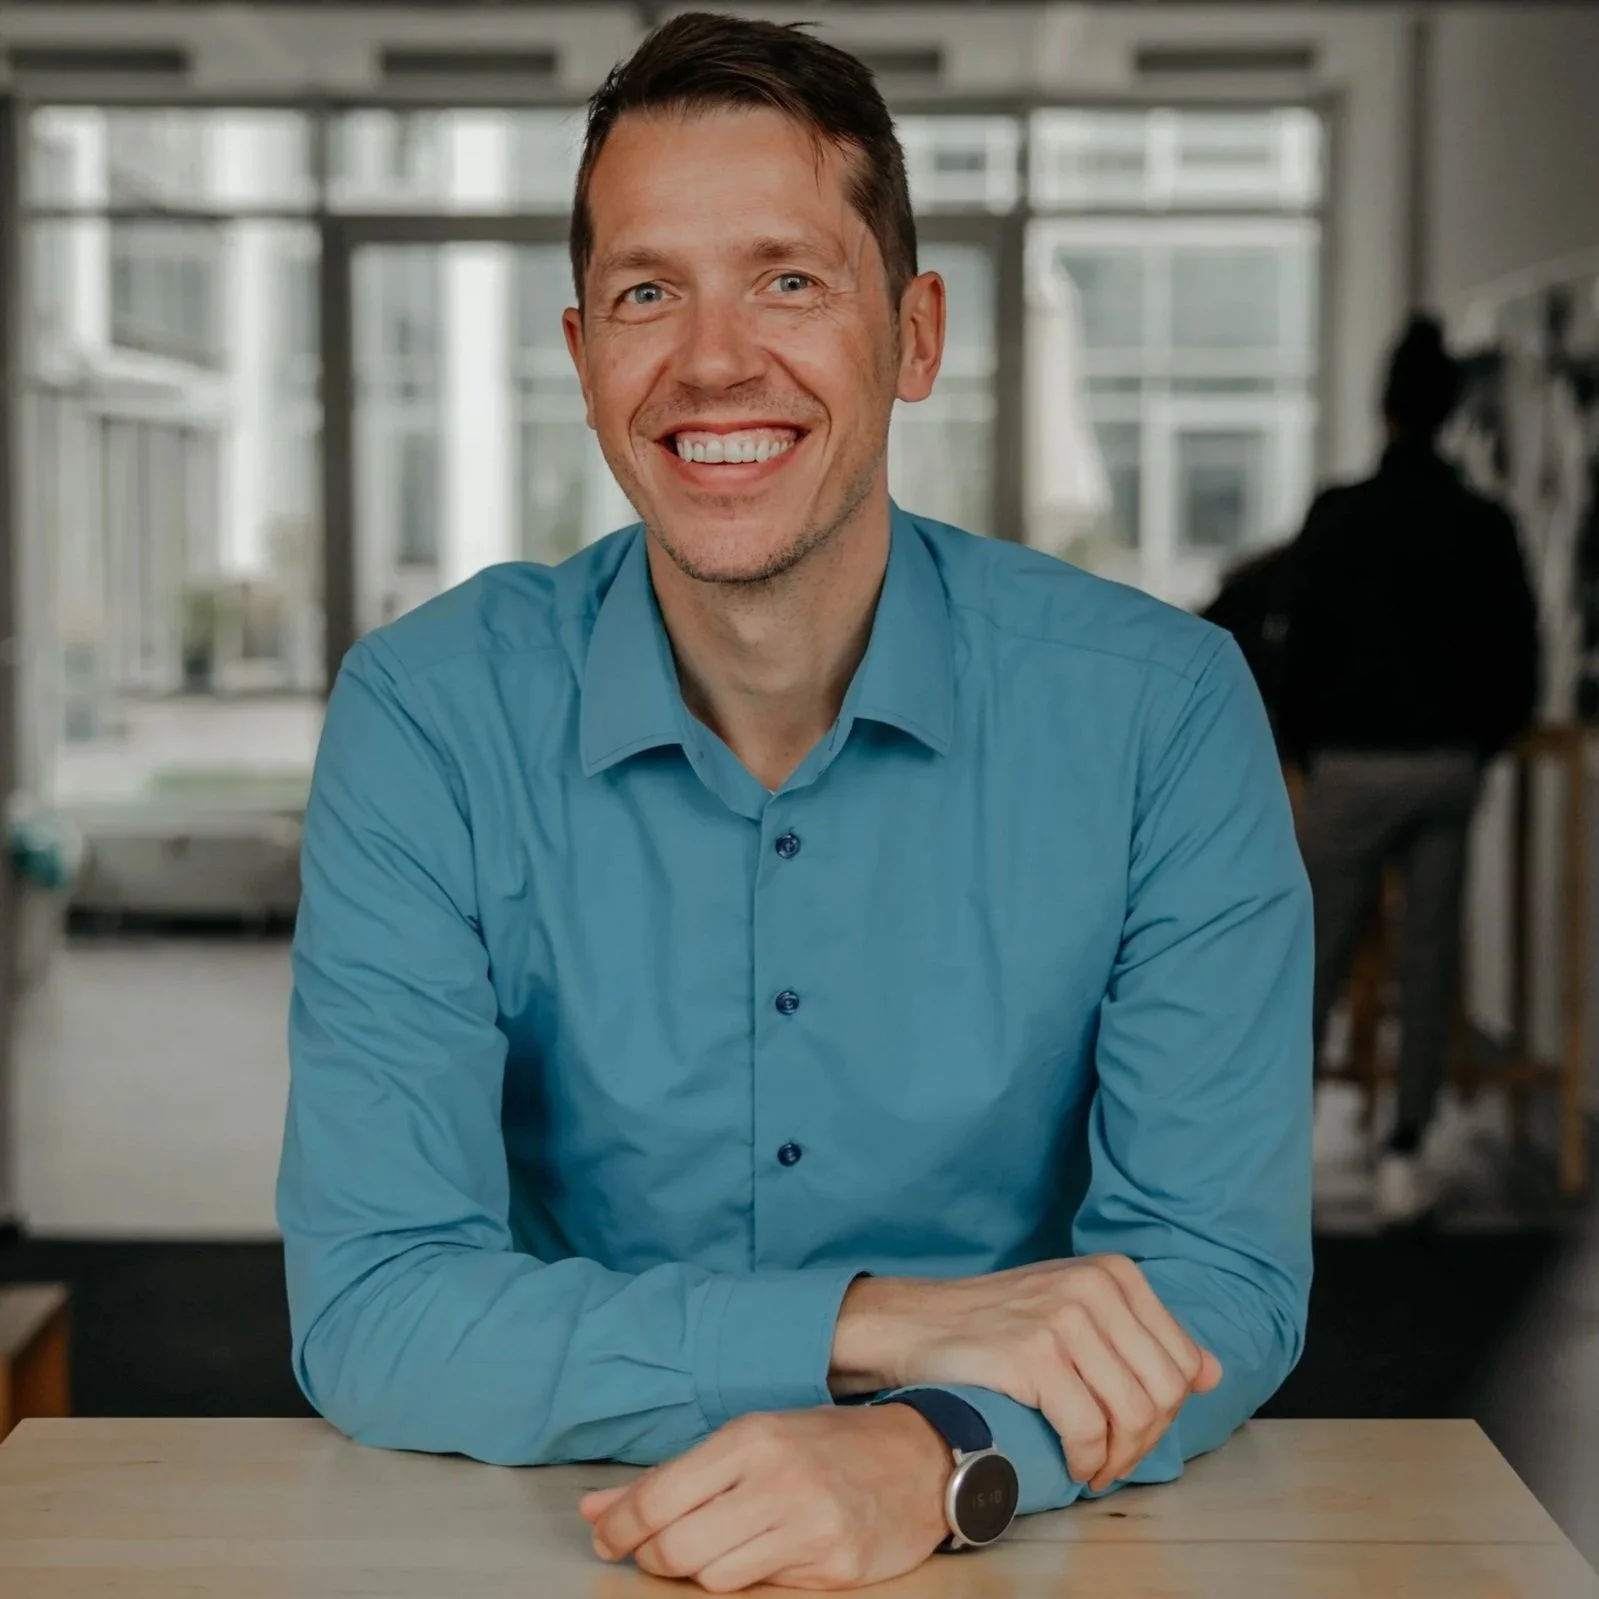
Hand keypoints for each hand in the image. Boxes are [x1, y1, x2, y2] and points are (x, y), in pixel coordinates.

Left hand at [581, 1403, 951, 1591]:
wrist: (917, 1458)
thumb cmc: (823, 1445)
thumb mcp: (748, 1441)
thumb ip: (669, 1477)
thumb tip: (593, 1510)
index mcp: (750, 1438)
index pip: (659, 1496)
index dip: (619, 1528)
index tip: (606, 1540)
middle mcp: (777, 1479)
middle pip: (677, 1547)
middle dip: (653, 1557)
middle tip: (655, 1550)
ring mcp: (808, 1526)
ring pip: (712, 1577)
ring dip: (701, 1569)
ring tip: (718, 1544)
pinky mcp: (833, 1567)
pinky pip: (760, 1589)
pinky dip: (748, 1577)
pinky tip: (765, 1551)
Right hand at [831, 1255, 1222, 1490]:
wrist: (916, 1322)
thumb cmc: (999, 1322)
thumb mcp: (1077, 1308)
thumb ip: (1143, 1335)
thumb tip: (1212, 1373)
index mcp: (1114, 1272)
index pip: (1181, 1362)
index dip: (1167, 1413)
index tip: (1135, 1433)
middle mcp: (1094, 1287)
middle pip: (1163, 1393)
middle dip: (1146, 1442)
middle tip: (1114, 1460)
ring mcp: (1063, 1318)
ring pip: (1132, 1415)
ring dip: (1118, 1458)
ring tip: (1096, 1468)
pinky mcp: (1033, 1354)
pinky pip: (1088, 1430)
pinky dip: (1086, 1459)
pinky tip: (1073, 1463)